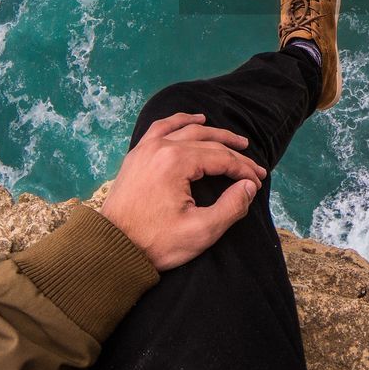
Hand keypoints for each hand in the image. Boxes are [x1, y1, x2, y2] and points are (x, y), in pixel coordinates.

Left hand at [100, 113, 266, 270]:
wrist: (111, 249)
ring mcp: (146, 149)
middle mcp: (161, 148)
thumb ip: (231, 207)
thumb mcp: (200, 231)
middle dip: (235, 155)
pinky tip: (194, 120)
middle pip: (208, 142)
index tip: (257, 182)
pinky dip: (180, 121)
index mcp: (176, 162)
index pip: (221, 159)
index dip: (243, 170)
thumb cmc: (155, 243)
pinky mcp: (137, 156)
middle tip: (254, 167)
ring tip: (235, 140)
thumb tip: (248, 186)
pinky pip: (161, 127)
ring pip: (187, 130)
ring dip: (214, 134)